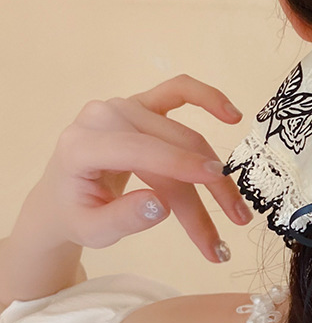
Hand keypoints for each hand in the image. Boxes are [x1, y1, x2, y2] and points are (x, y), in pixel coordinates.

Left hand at [23, 75, 251, 263]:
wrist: (64, 198)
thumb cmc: (77, 215)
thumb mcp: (92, 230)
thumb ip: (122, 219)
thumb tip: (160, 205)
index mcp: (81, 146)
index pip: (139, 150)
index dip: (180, 164)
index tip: (217, 180)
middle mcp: (102, 117)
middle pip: (170, 149)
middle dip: (208, 187)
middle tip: (237, 221)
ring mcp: (123, 107)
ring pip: (183, 137)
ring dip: (215, 172)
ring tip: (237, 210)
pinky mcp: (141, 106)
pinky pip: (178, 91)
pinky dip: (207, 98)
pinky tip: (232, 115)